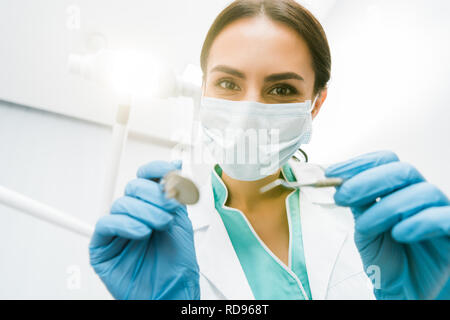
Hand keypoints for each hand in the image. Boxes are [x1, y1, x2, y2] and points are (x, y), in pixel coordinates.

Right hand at [89, 160, 199, 299]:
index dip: (156, 169)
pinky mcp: (103, 245)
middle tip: (169, 210)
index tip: (170, 170)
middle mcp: (134, 215)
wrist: (170, 290)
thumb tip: (174, 168)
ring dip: (144, 212)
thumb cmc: (176, 262)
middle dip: (154, 196)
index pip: (146, 178)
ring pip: (121, 204)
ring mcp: (118, 229)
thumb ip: (175, 195)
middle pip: (133, 188)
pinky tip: (141, 232)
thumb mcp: (181, 222)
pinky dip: (126, 224)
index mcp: (151, 207)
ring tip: (159, 226)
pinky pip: (106, 224)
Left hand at [325, 151, 449, 299]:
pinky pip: (443, 218)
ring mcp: (439, 213)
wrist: (405, 292)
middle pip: (403, 171)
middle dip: (367, 181)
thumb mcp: (365, 230)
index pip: (385, 162)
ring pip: (423, 192)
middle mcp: (420, 196)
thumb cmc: (388, 260)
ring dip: (387, 208)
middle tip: (341, 197)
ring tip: (366, 227)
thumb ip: (358, 204)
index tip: (332, 175)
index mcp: (399, 190)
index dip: (359, 164)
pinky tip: (399, 234)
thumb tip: (339, 180)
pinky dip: (419, 222)